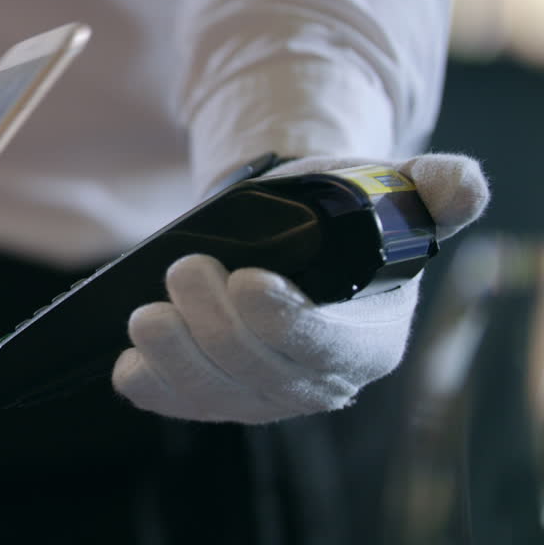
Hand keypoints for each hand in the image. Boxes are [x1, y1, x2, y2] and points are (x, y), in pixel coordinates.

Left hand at [111, 153, 488, 423]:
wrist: (288, 226)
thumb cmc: (340, 209)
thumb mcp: (388, 190)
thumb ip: (431, 188)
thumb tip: (459, 186)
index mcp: (369, 341)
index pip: (327, 349)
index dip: (287, 324)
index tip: (248, 282)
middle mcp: (316, 382)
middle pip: (258, 371)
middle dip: (214, 324)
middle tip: (185, 268)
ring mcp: (260, 395)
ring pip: (211, 392)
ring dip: (174, 356)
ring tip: (146, 314)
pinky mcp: (212, 394)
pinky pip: (176, 402)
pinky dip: (150, 385)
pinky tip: (129, 365)